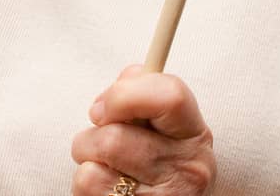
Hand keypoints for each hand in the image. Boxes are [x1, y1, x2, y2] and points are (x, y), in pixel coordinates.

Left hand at [70, 65, 215, 194]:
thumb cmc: (155, 163)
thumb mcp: (160, 127)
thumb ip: (138, 96)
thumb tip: (104, 102)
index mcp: (194, 134)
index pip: (170, 96)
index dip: (124, 95)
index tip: (103, 108)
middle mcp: (187, 169)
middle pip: (114, 137)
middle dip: (92, 137)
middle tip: (103, 147)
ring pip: (92, 166)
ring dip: (86, 164)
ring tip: (107, 171)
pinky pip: (86, 188)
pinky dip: (85, 189)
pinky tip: (107, 192)